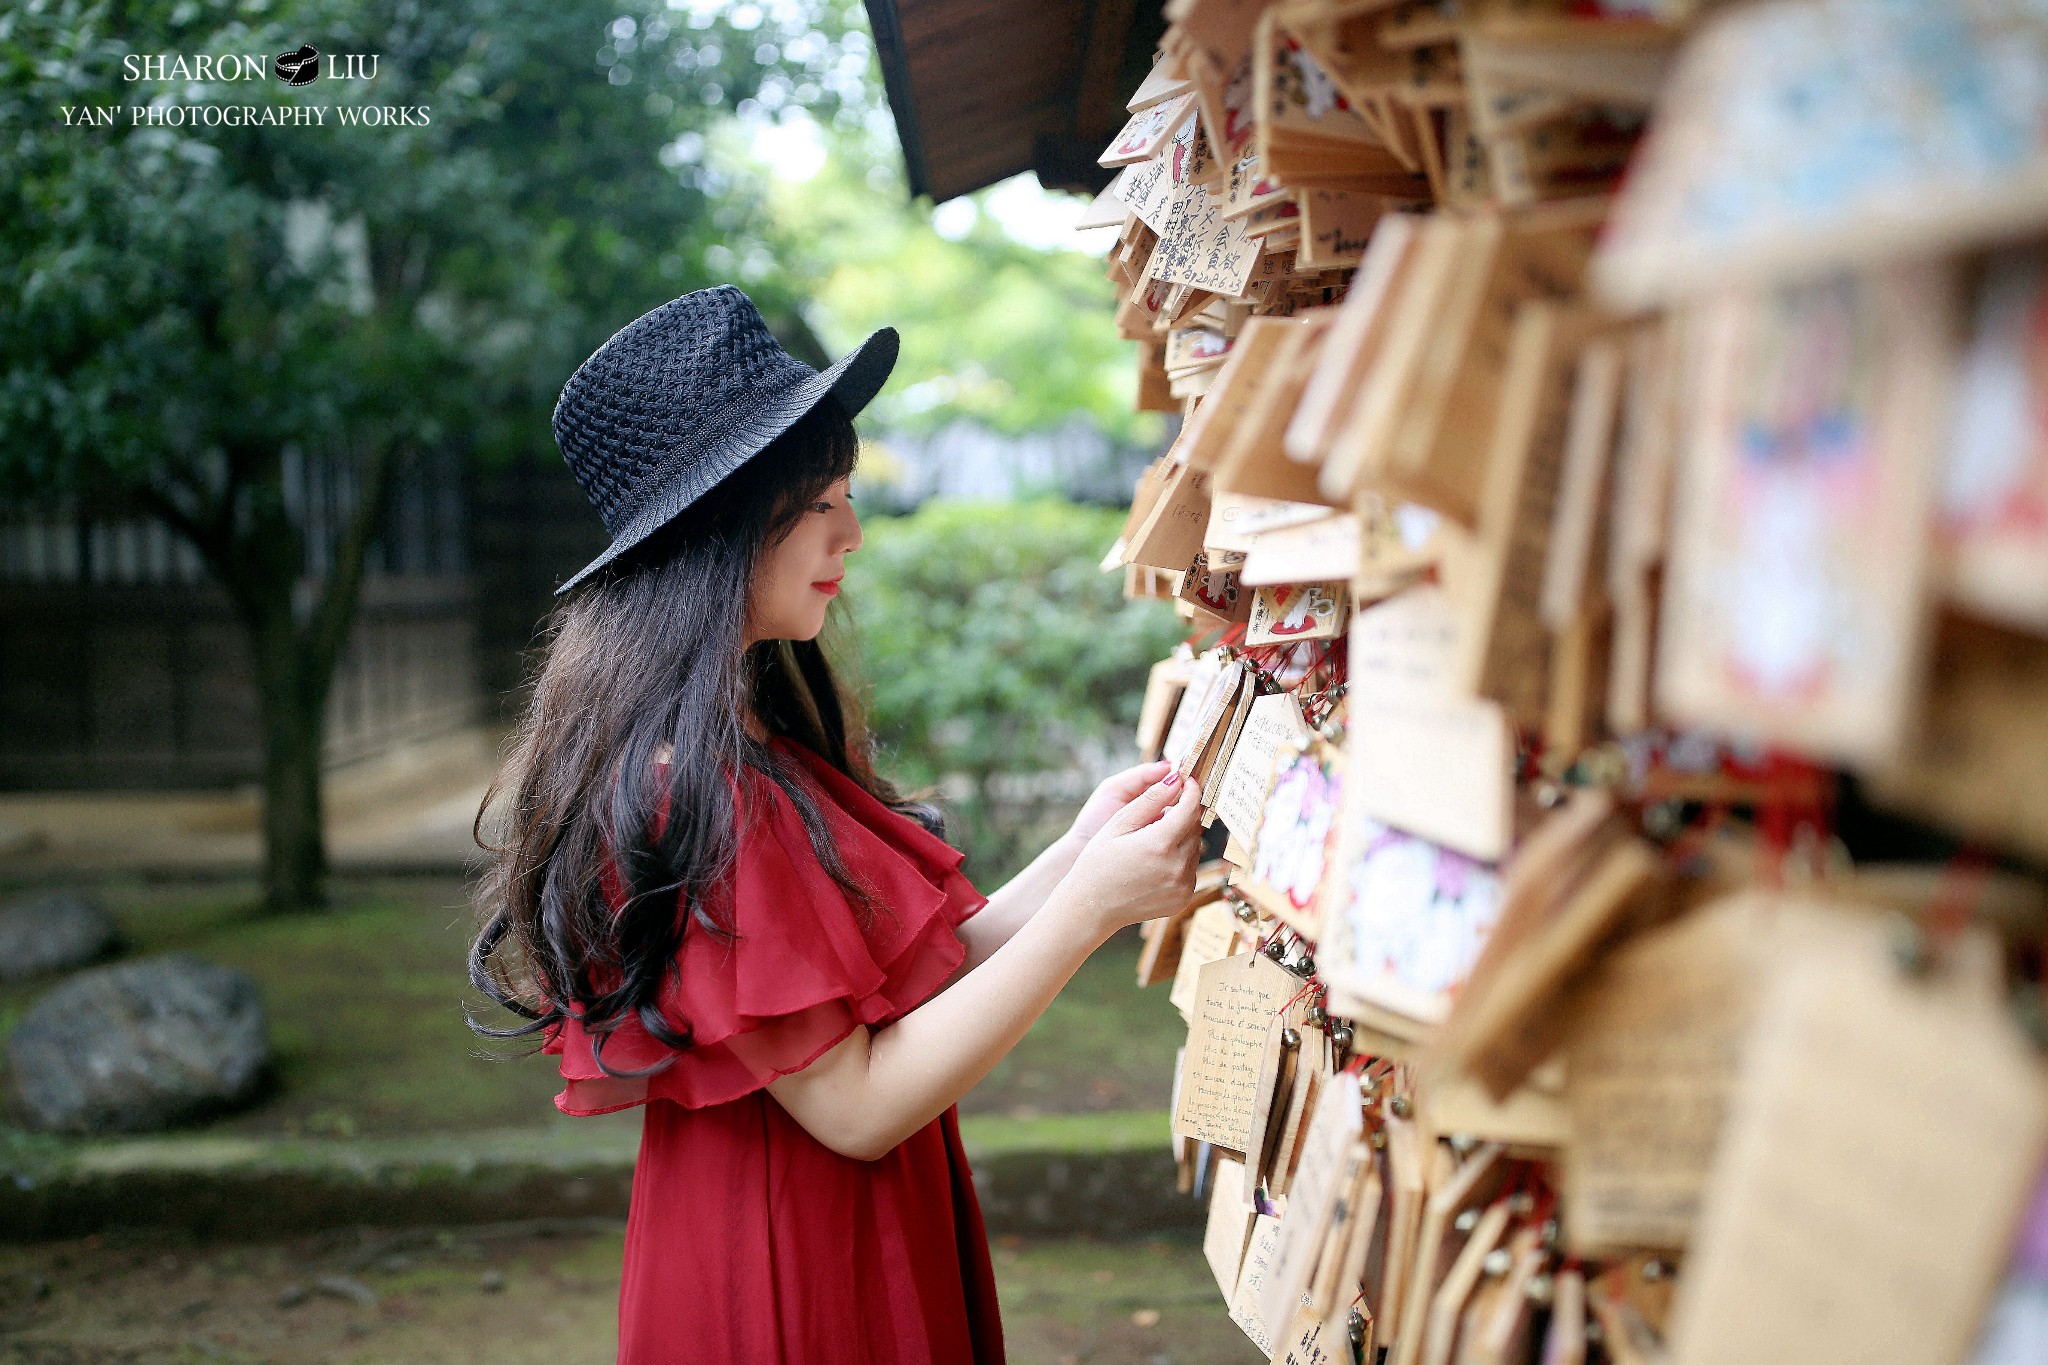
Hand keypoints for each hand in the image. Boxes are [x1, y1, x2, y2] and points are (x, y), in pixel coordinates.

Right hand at [1062, 769, 1204, 938]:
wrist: (1092, 907)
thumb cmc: (1098, 862)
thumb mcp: (1119, 824)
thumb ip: (1151, 800)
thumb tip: (1177, 779)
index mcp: (1160, 844)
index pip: (1190, 808)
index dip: (1191, 791)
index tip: (1188, 781)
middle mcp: (1176, 866)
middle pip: (1195, 827)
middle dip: (1184, 814)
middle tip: (1162, 813)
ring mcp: (1182, 885)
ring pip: (1195, 847)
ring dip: (1182, 837)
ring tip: (1153, 840)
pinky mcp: (1183, 898)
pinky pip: (1191, 869)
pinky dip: (1180, 859)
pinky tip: (1156, 862)